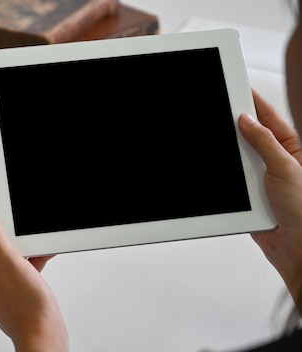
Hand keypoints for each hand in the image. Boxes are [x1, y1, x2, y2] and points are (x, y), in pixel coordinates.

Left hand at [0, 208, 68, 351]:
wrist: (43, 335)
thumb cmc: (27, 307)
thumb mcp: (10, 262)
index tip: (2, 218)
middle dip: (7, 239)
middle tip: (20, 238)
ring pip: (4, 260)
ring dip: (20, 252)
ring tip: (33, 251)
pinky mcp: (10, 296)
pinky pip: (14, 273)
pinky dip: (26, 265)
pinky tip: (39, 262)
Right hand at [238, 89, 301, 313]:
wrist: (297, 248)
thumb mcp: (287, 167)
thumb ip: (265, 142)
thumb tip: (247, 120)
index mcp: (292, 148)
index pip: (268, 118)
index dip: (253, 103)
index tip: (236, 90)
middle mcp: (275, 161)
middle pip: (248, 136)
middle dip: (234, 130)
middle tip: (220, 118)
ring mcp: (260, 179)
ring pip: (235, 160)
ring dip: (230, 161)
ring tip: (227, 158)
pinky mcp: (247, 196)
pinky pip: (230, 182)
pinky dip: (225, 180)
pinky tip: (224, 178)